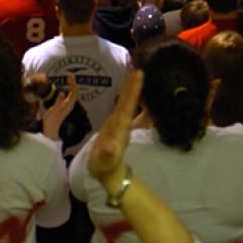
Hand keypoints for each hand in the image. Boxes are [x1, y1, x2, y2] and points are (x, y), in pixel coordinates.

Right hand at [42, 75, 78, 141]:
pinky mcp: (64, 106)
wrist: (50, 131)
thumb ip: (57, 103)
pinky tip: (64, 87)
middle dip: (73, 83)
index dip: (73, 84)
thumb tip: (61, 93)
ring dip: (71, 86)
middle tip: (69, 75)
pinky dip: (68, 90)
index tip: (69, 77)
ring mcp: (67, 105)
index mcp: (68, 105)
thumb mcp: (53, 112)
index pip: (74, 93)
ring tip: (68, 78)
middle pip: (74, 92)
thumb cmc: (51, 122)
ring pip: (72, 94)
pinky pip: (68, 96)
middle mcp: (69, 105)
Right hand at [88, 71, 143, 186]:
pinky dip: (127, 98)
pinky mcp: (116, 126)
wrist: (106, 172)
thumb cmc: (104, 165)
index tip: (138, 76)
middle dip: (134, 87)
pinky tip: (129, 91)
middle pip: (128, 102)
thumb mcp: (104, 160)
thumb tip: (109, 148)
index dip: (133, 91)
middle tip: (139, 70)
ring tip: (135, 75)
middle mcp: (122, 123)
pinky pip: (123, 108)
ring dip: (131, 90)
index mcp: (120, 128)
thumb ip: (107, 153)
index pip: (127, 106)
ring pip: (127, 104)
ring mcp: (120, 124)